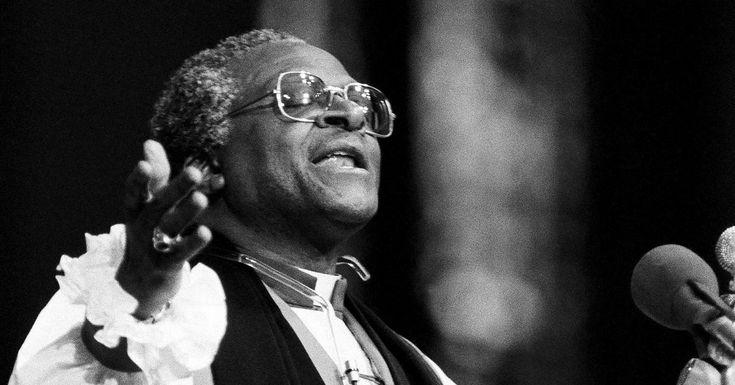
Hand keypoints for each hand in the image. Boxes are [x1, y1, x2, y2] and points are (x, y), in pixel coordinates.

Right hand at [116, 140, 216, 318]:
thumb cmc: (149, 235)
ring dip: (186, 213)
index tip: (144, 163)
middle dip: (175, 188)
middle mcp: (141, 227)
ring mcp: (152, 247)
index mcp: (136, 210)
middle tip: (195, 171)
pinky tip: (206, 233)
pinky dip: (192, 243)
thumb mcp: (149, 206)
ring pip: (169, 228)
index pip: (134, 192)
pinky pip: (179, 254)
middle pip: (157, 205)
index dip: (139, 179)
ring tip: (202, 200)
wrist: (138, 285)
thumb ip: (156, 177)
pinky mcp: (165, 266)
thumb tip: (151, 142)